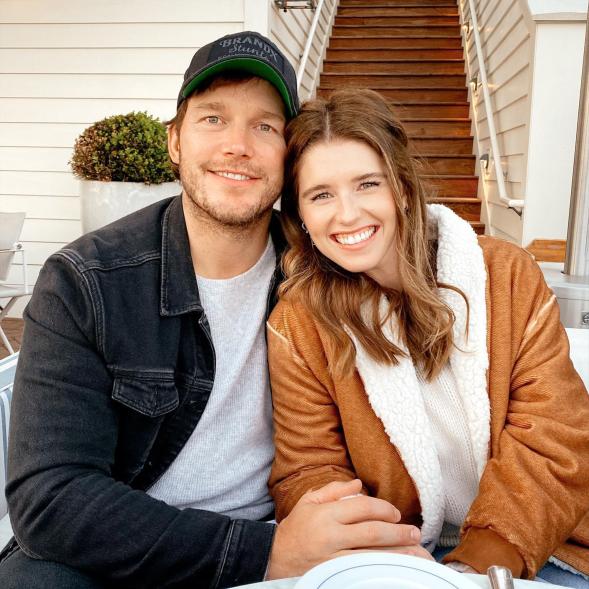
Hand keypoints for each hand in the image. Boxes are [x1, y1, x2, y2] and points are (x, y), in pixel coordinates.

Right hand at [266, 479, 430, 579]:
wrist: (272, 559)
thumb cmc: (294, 529)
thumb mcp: (308, 503)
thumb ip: (334, 490)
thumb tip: (359, 483)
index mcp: (326, 514)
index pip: (362, 507)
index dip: (383, 509)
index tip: (395, 513)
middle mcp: (331, 536)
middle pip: (373, 533)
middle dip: (398, 533)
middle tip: (415, 533)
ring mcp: (333, 559)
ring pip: (373, 556)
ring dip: (398, 554)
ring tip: (417, 552)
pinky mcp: (334, 576)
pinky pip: (363, 572)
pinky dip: (382, 570)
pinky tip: (396, 569)